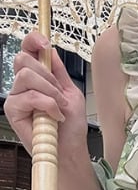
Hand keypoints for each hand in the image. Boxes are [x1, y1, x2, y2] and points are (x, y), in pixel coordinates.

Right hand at [4, 32, 87, 158]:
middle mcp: (23, 86)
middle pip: (23, 59)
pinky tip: (54, 116)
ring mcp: (16, 97)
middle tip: (60, 95)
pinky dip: (47, 105)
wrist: (71, 149)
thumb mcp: (71, 93)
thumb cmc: (71, 126)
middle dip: (47, 76)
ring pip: (26, 76)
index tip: (45, 43)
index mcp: (36, 78)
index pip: (27, 50)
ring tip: (59, 108)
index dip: (33, 41)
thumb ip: (59, 72)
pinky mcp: (13, 111)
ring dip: (50, 92)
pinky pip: (29, 96)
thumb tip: (50, 51)